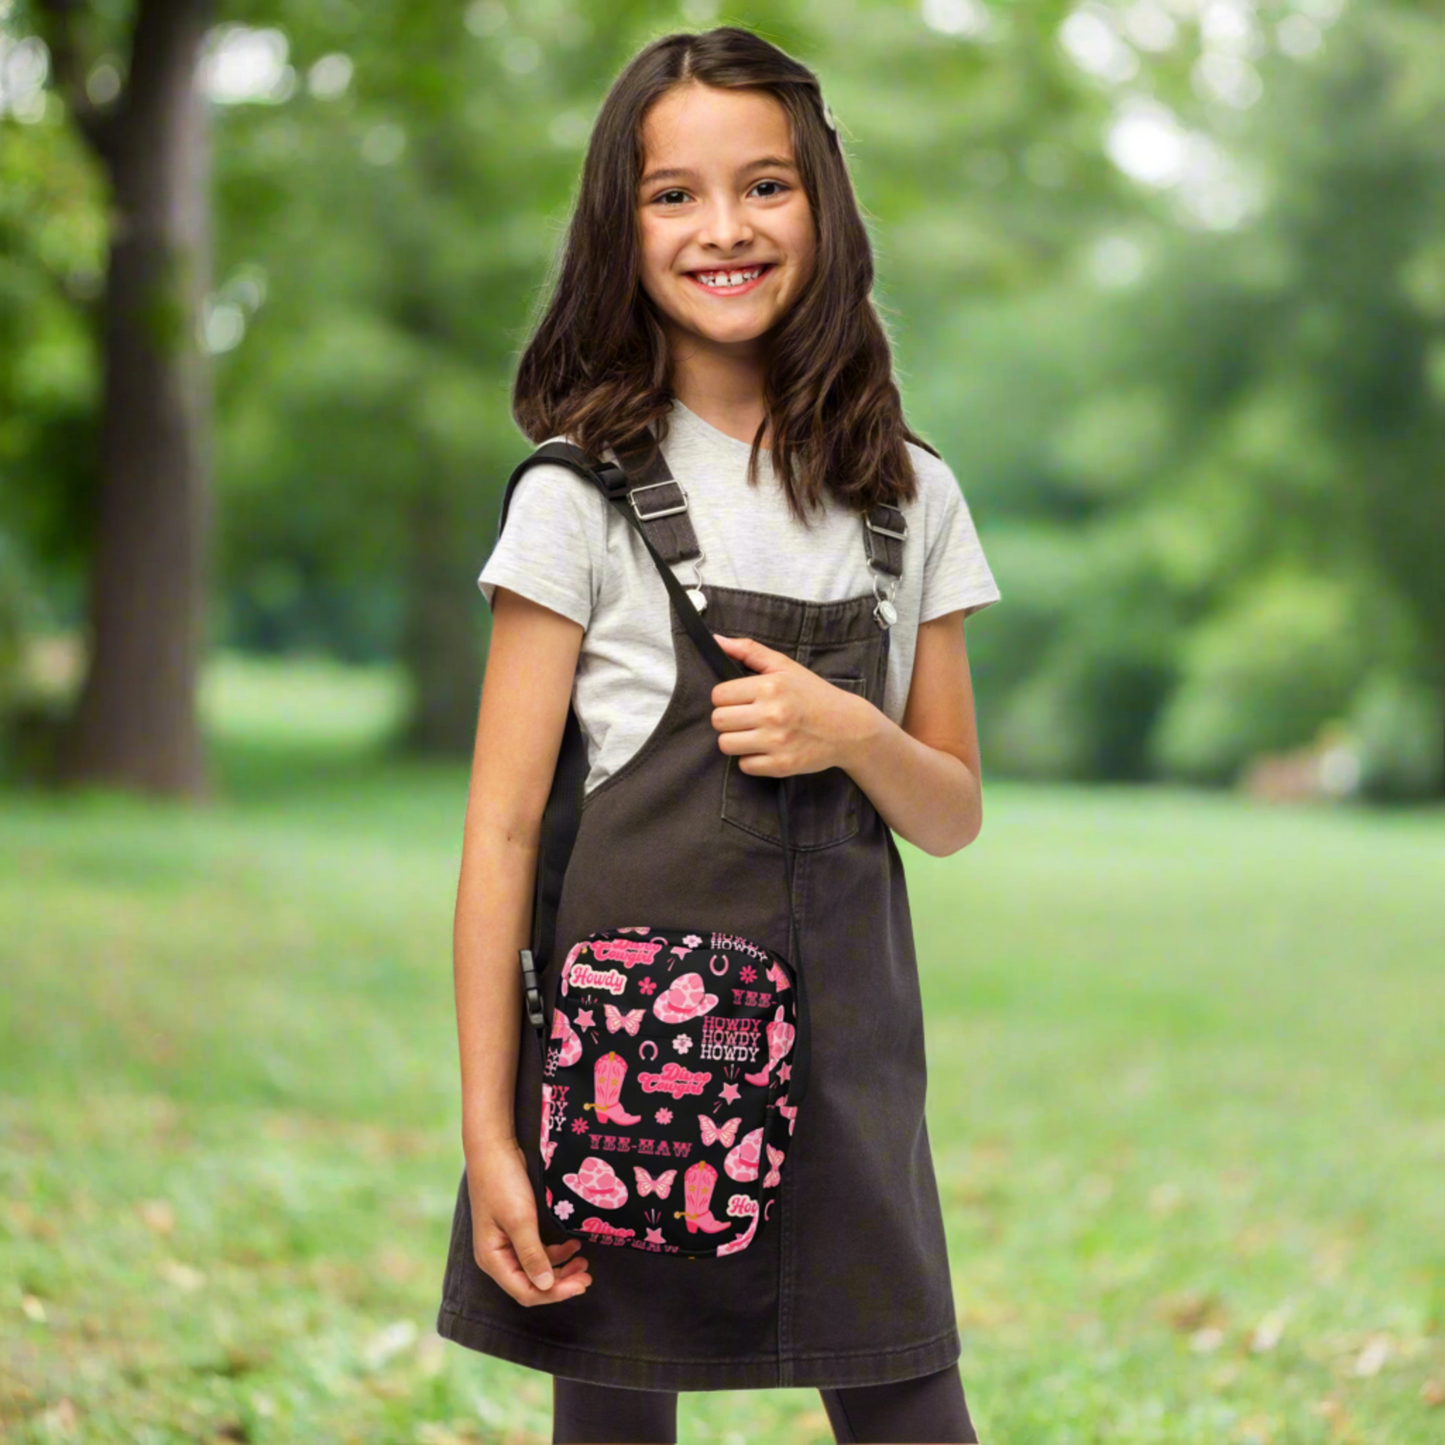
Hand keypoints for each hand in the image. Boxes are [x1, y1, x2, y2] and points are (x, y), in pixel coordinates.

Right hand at [466, 1138, 591, 1306]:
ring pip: (537, 1267)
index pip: (525, 1291)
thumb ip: (532, 1254)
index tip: (581, 1285)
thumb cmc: (503, 1184)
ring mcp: (506, 1243)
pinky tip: (573, 1244)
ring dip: (560, 1267)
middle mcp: (498, 1256)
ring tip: (583, 1260)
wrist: (494, 1148)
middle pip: (532, 1282)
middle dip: (560, 1282)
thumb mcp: (519, 1220)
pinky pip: (537, 1250)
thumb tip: (545, 1287)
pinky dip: (555, 1251)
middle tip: (587, 1276)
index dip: (554, 1293)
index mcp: (493, 1259)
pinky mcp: (516, 1229)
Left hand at [709, 633, 876, 776]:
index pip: (718, 695)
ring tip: (753, 733)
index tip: (739, 699)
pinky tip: (766, 749)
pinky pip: (745, 765)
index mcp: (771, 687)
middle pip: (718, 720)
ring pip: (726, 744)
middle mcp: (773, 714)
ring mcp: (777, 742)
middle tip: (745, 717)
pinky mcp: (782, 765)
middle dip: (728, 718)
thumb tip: (716, 640)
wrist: (849, 728)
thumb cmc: (814, 695)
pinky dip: (751, 759)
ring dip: (736, 740)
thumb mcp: (785, 666)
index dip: (725, 697)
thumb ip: (749, 651)